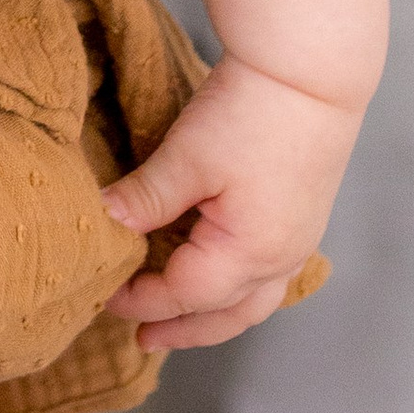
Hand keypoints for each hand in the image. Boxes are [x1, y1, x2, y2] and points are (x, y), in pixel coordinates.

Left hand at [101, 54, 359, 347]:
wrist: (309, 73)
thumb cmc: (250, 113)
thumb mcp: (187, 157)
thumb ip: (146, 197)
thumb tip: (104, 223)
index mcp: (249, 253)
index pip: (184, 295)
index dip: (142, 300)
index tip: (105, 298)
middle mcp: (281, 259)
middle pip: (226, 315)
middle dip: (182, 330)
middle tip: (142, 339)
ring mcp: (298, 241)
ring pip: (252, 301)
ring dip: (212, 316)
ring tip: (178, 322)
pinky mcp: (303, 219)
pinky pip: (268, 276)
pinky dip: (236, 289)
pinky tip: (218, 278)